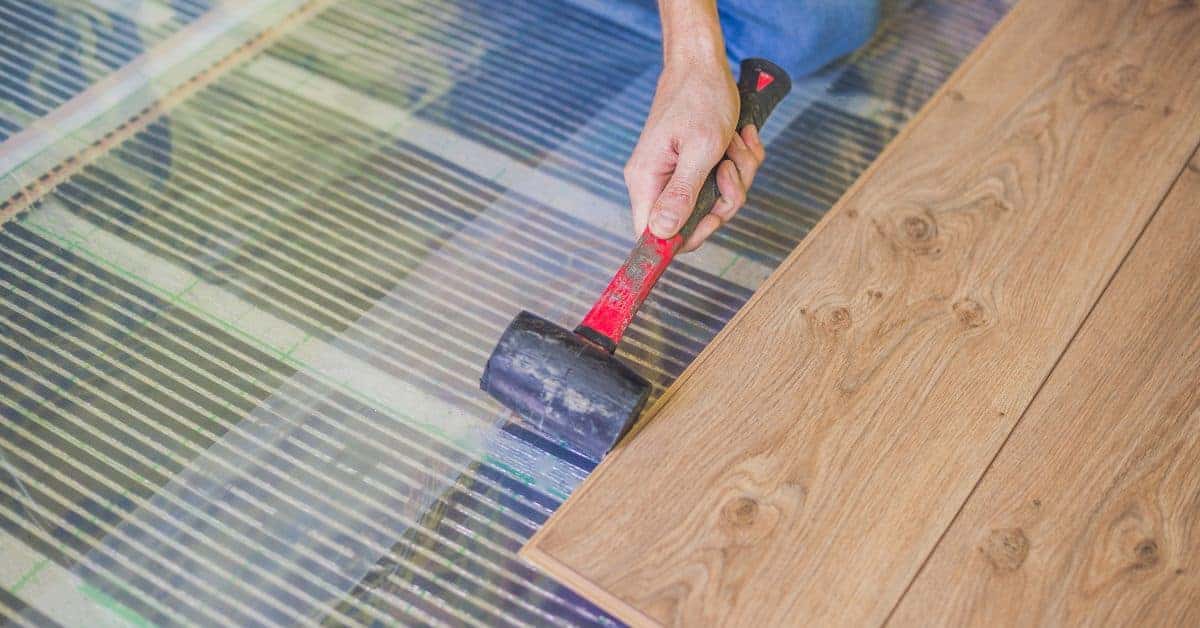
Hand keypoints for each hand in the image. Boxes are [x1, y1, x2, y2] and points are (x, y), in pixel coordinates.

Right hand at [624, 58, 765, 251]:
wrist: (704, 63)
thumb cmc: (700, 98)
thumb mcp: (700, 149)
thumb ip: (682, 194)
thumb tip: (661, 233)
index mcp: (647, 181)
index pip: (653, 236)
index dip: (687, 238)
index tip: (714, 219)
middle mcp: (657, 182)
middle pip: (693, 222)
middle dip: (725, 198)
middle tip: (731, 168)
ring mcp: (676, 174)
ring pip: (715, 202)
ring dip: (738, 175)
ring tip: (735, 144)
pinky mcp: (694, 166)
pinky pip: (723, 184)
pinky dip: (740, 163)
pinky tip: (740, 139)